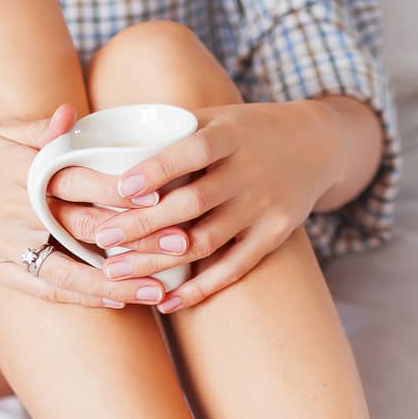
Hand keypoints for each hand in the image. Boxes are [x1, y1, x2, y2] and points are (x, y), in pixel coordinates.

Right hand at [0, 105, 170, 309]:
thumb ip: (37, 128)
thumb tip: (72, 115)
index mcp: (23, 172)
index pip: (82, 180)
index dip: (124, 189)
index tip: (164, 193)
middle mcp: (19, 212)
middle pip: (87, 228)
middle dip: (137, 239)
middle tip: (182, 245)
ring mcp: (9, 247)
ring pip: (73, 270)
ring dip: (118, 283)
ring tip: (159, 292)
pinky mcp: (0, 271)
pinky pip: (46, 290)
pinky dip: (82, 297)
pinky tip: (116, 302)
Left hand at [82, 100, 352, 311]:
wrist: (317, 145)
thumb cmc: (247, 130)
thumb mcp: (216, 116)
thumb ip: (170, 130)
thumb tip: (103, 140)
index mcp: (231, 134)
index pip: (191, 152)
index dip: (156, 171)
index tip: (120, 189)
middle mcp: (250, 172)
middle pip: (192, 205)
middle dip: (142, 225)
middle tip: (100, 240)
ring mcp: (264, 207)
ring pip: (205, 242)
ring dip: (158, 262)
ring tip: (116, 273)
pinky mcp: (274, 235)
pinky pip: (233, 268)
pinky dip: (200, 288)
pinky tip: (166, 301)